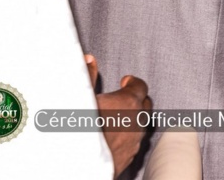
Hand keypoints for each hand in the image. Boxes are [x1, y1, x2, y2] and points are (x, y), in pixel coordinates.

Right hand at [86, 55, 152, 177]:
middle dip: (136, 99)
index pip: (140, 86)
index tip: (125, 81)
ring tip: (115, 117)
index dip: (133, 82)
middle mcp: (136, 121)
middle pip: (145, 105)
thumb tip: (90, 59)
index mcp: (127, 102)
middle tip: (122, 98)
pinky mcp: (129, 158)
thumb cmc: (78, 129)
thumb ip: (87, 76)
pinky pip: (133, 142)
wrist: (78, 164)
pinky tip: (113, 137)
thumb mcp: (79, 97)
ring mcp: (134, 141)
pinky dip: (127, 136)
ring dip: (132, 119)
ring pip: (140, 125)